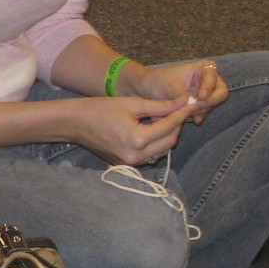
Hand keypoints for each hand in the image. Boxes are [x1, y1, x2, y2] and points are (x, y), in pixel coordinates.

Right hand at [74, 94, 199, 166]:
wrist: (77, 124)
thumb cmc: (102, 109)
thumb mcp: (133, 104)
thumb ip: (160, 106)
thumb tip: (184, 102)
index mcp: (138, 139)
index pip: (169, 126)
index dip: (182, 113)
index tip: (192, 103)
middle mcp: (136, 156)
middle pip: (170, 142)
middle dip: (177, 125)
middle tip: (179, 109)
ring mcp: (131, 163)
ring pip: (162, 151)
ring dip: (168, 135)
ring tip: (166, 119)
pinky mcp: (127, 165)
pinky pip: (150, 156)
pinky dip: (156, 144)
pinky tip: (154, 131)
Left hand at [134, 59, 228, 124]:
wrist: (146, 91)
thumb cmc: (157, 81)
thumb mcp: (169, 88)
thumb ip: (183, 97)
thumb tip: (194, 107)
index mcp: (202, 69)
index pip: (213, 76)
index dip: (209, 87)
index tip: (200, 97)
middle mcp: (206, 81)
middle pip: (220, 93)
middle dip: (208, 103)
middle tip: (196, 112)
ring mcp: (203, 95)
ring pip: (210, 106)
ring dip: (198, 112)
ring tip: (182, 114)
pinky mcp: (197, 107)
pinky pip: (201, 114)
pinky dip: (193, 117)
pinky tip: (183, 119)